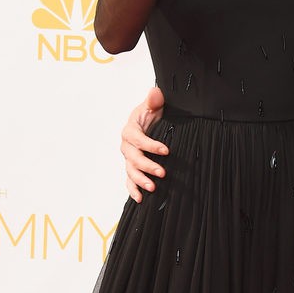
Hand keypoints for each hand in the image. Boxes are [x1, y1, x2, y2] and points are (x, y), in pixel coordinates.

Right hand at [121, 87, 167, 201]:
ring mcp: (128, 158)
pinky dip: (133, 190)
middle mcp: (127, 146)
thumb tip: (155, 93)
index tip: (166, 150)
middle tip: (163, 173)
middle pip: (133, 158)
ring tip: (153, 188)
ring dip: (140, 180)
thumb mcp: (153, 104)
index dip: (150, 145)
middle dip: (147, 166)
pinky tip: (140, 199)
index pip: (138, 139)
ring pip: (131, 171)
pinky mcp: (132, 167)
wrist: (149, 121)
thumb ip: (154, 100)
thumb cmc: (151, 113)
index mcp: (130, 130)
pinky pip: (129, 180)